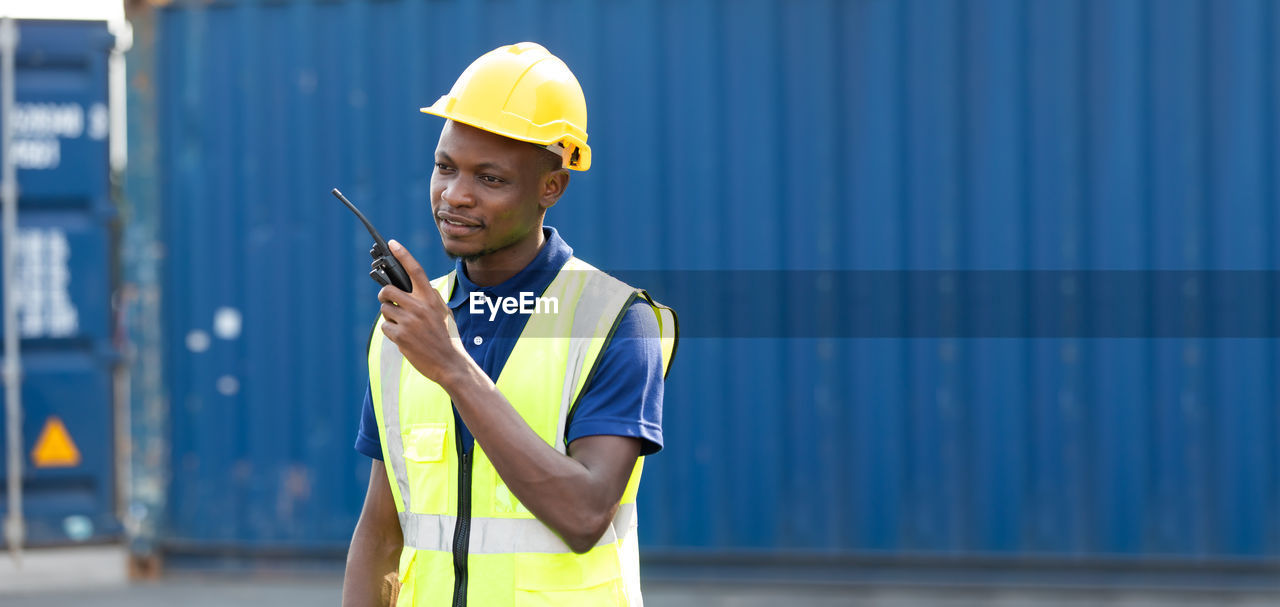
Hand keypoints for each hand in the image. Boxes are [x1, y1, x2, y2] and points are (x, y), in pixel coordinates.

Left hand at [377, 240, 470, 384]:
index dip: (403, 255)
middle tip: (389, 301)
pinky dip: (391, 332)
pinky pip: (385, 327)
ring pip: (385, 309)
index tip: (392, 244)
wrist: (450, 363)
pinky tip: (404, 339)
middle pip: (388, 290)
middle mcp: (419, 306)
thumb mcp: (443, 312)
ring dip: (390, 317)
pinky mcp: (400, 335)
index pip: (415, 270)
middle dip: (385, 295)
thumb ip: (428, 298)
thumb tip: (408, 289)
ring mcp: (408, 321)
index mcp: (431, 298)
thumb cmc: (447, 337)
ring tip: (404, 327)